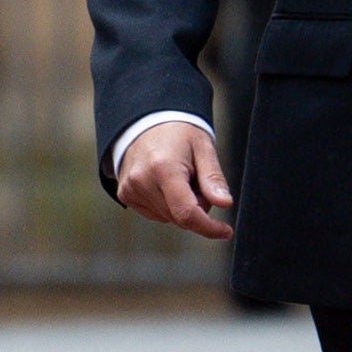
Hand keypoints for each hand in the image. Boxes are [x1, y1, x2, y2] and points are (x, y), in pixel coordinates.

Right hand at [113, 121, 234, 240]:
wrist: (146, 119)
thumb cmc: (178, 132)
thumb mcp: (203, 147)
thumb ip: (213, 178)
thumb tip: (225, 203)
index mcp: (164, 168)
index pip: (187, 213)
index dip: (209, 227)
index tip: (226, 231)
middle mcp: (142, 181)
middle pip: (179, 217)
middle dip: (197, 208)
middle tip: (197, 180)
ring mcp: (130, 189)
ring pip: (168, 218)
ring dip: (180, 206)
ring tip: (179, 177)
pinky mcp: (125, 194)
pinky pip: (155, 214)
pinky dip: (166, 205)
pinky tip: (164, 183)